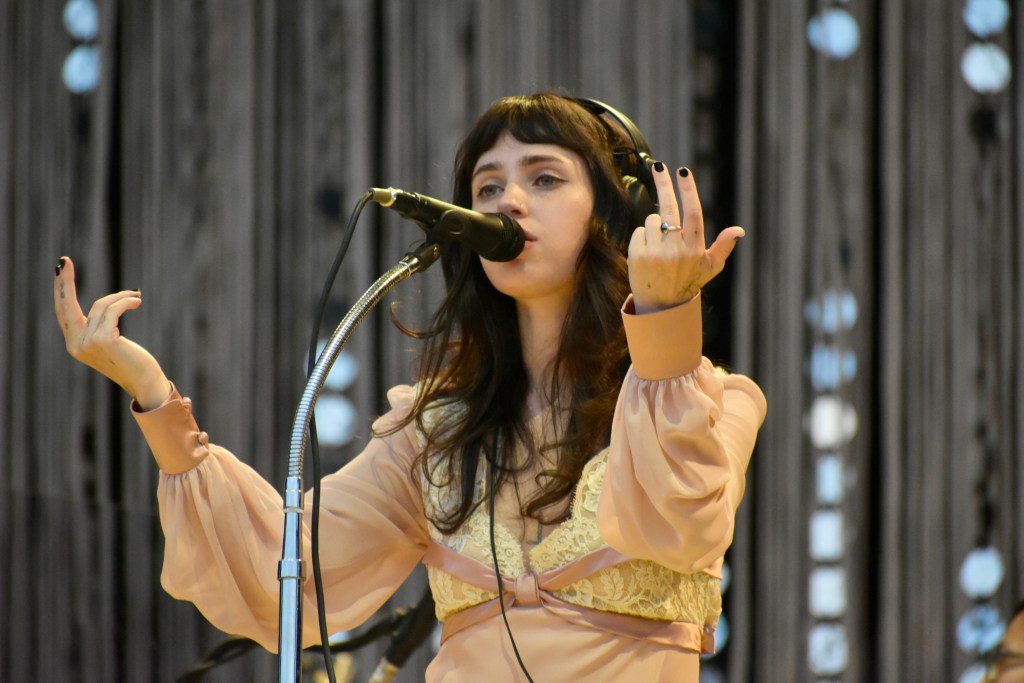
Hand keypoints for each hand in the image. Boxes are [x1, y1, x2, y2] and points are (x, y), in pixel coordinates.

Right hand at [54, 256, 171, 409]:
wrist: (144, 381)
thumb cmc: (130, 360)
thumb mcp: (109, 342)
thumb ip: (97, 328)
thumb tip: (103, 306)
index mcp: (74, 344)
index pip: (63, 313)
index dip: (61, 292)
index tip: (60, 270)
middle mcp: (76, 344)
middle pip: (66, 306)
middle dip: (65, 282)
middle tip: (65, 262)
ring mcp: (88, 343)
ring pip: (100, 306)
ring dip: (120, 297)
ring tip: (135, 296)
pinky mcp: (103, 340)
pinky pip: (113, 310)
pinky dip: (126, 302)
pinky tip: (137, 301)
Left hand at [626, 165, 744, 313]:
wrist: (660, 307)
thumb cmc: (687, 282)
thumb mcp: (709, 268)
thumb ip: (723, 248)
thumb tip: (739, 230)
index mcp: (695, 248)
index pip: (693, 213)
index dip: (688, 190)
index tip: (683, 172)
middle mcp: (676, 250)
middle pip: (669, 208)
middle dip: (664, 184)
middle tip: (659, 167)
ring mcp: (656, 253)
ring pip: (652, 220)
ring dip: (654, 226)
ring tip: (659, 245)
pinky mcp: (638, 256)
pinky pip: (639, 232)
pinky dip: (642, 237)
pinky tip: (647, 252)